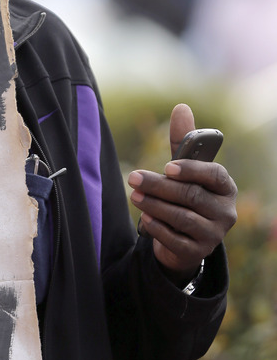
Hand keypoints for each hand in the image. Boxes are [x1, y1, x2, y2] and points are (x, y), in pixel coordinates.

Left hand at [127, 104, 236, 282]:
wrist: (184, 239)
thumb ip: (183, 142)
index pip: (214, 175)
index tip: (167, 166)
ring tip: (135, 197)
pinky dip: (159, 228)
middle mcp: (225, 211)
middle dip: (159, 186)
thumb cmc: (185, 195)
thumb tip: (181, 107)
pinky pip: (176, 239)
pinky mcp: (198, 252)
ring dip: (155, 206)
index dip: (191, 170)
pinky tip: (145, 219)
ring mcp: (214, 234)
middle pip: (192, 196)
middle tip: (134, 178)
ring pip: (182, 218)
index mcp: (225, 187)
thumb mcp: (184, 170)